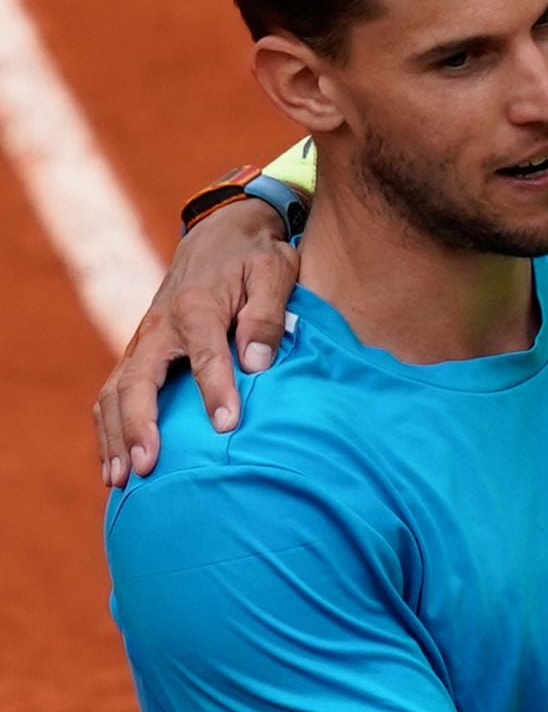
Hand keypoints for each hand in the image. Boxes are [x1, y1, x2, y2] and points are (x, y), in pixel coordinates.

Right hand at [93, 200, 297, 485]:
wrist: (222, 231)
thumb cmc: (255, 257)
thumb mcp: (273, 272)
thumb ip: (266, 316)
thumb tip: (257, 364)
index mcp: (196, 305)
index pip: (203, 353)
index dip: (215, 389)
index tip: (227, 426)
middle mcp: (160, 326)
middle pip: (137, 379)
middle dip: (138, 426)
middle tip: (146, 468)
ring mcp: (143, 341)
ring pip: (115, 391)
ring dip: (114, 436)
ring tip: (121, 481)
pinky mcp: (140, 354)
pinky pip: (114, 393)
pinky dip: (110, 429)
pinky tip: (116, 466)